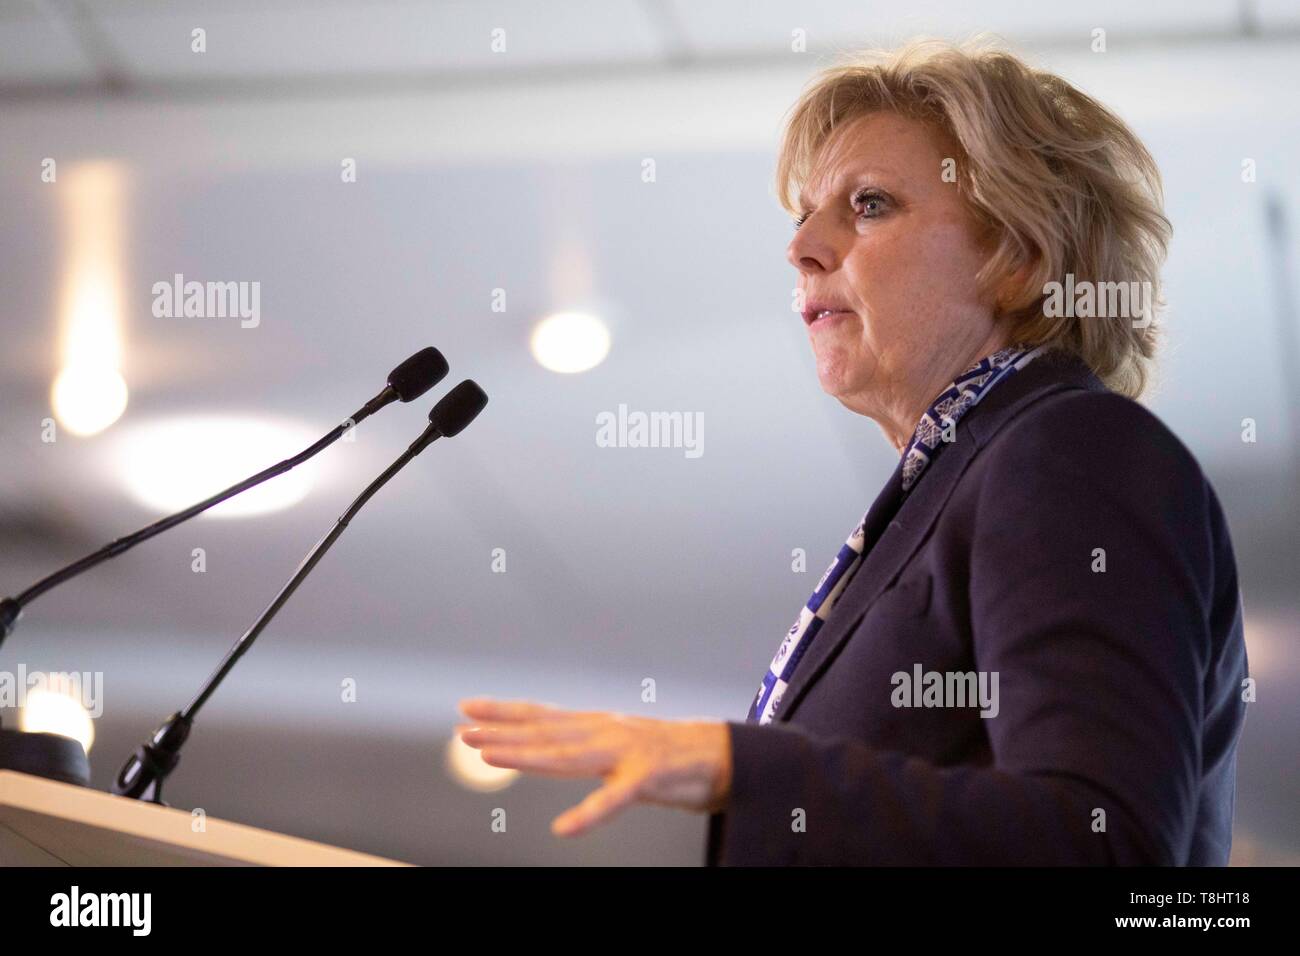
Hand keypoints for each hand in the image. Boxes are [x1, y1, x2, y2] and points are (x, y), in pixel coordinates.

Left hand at [456, 698, 732, 836]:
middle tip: (463, 727)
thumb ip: (586, 749)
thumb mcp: (620, 748)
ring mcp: (627, 752)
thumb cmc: (671, 755)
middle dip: (503, 729)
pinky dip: (590, 813)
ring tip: (490, 754)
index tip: (468, 707)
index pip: (543, 716)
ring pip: (568, 755)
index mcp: (599, 725)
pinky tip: (565, 829)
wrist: (727, 754)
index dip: (505, 711)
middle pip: (546, 731)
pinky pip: (615, 799)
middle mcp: (607, 731)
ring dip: (526, 755)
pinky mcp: (650, 777)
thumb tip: (551, 746)